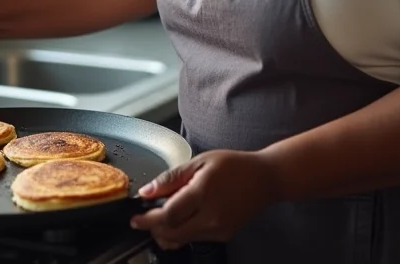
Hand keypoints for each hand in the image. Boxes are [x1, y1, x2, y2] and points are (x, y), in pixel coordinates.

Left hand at [130, 150, 277, 249]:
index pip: (168, 216)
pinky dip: (182, 231)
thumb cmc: (233, 165)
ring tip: (163, 215)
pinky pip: (194, 238)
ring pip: (181, 239)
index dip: (148, 219)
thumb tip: (147, 191)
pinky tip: (182, 217)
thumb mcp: (200, 161)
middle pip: (171, 234)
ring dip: (166, 231)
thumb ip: (172, 177)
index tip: (135, 217)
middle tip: (144, 219)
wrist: (264, 179)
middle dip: (153, 229)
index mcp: (203, 193)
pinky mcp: (223, 236)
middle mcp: (211, 217)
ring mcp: (218, 230)